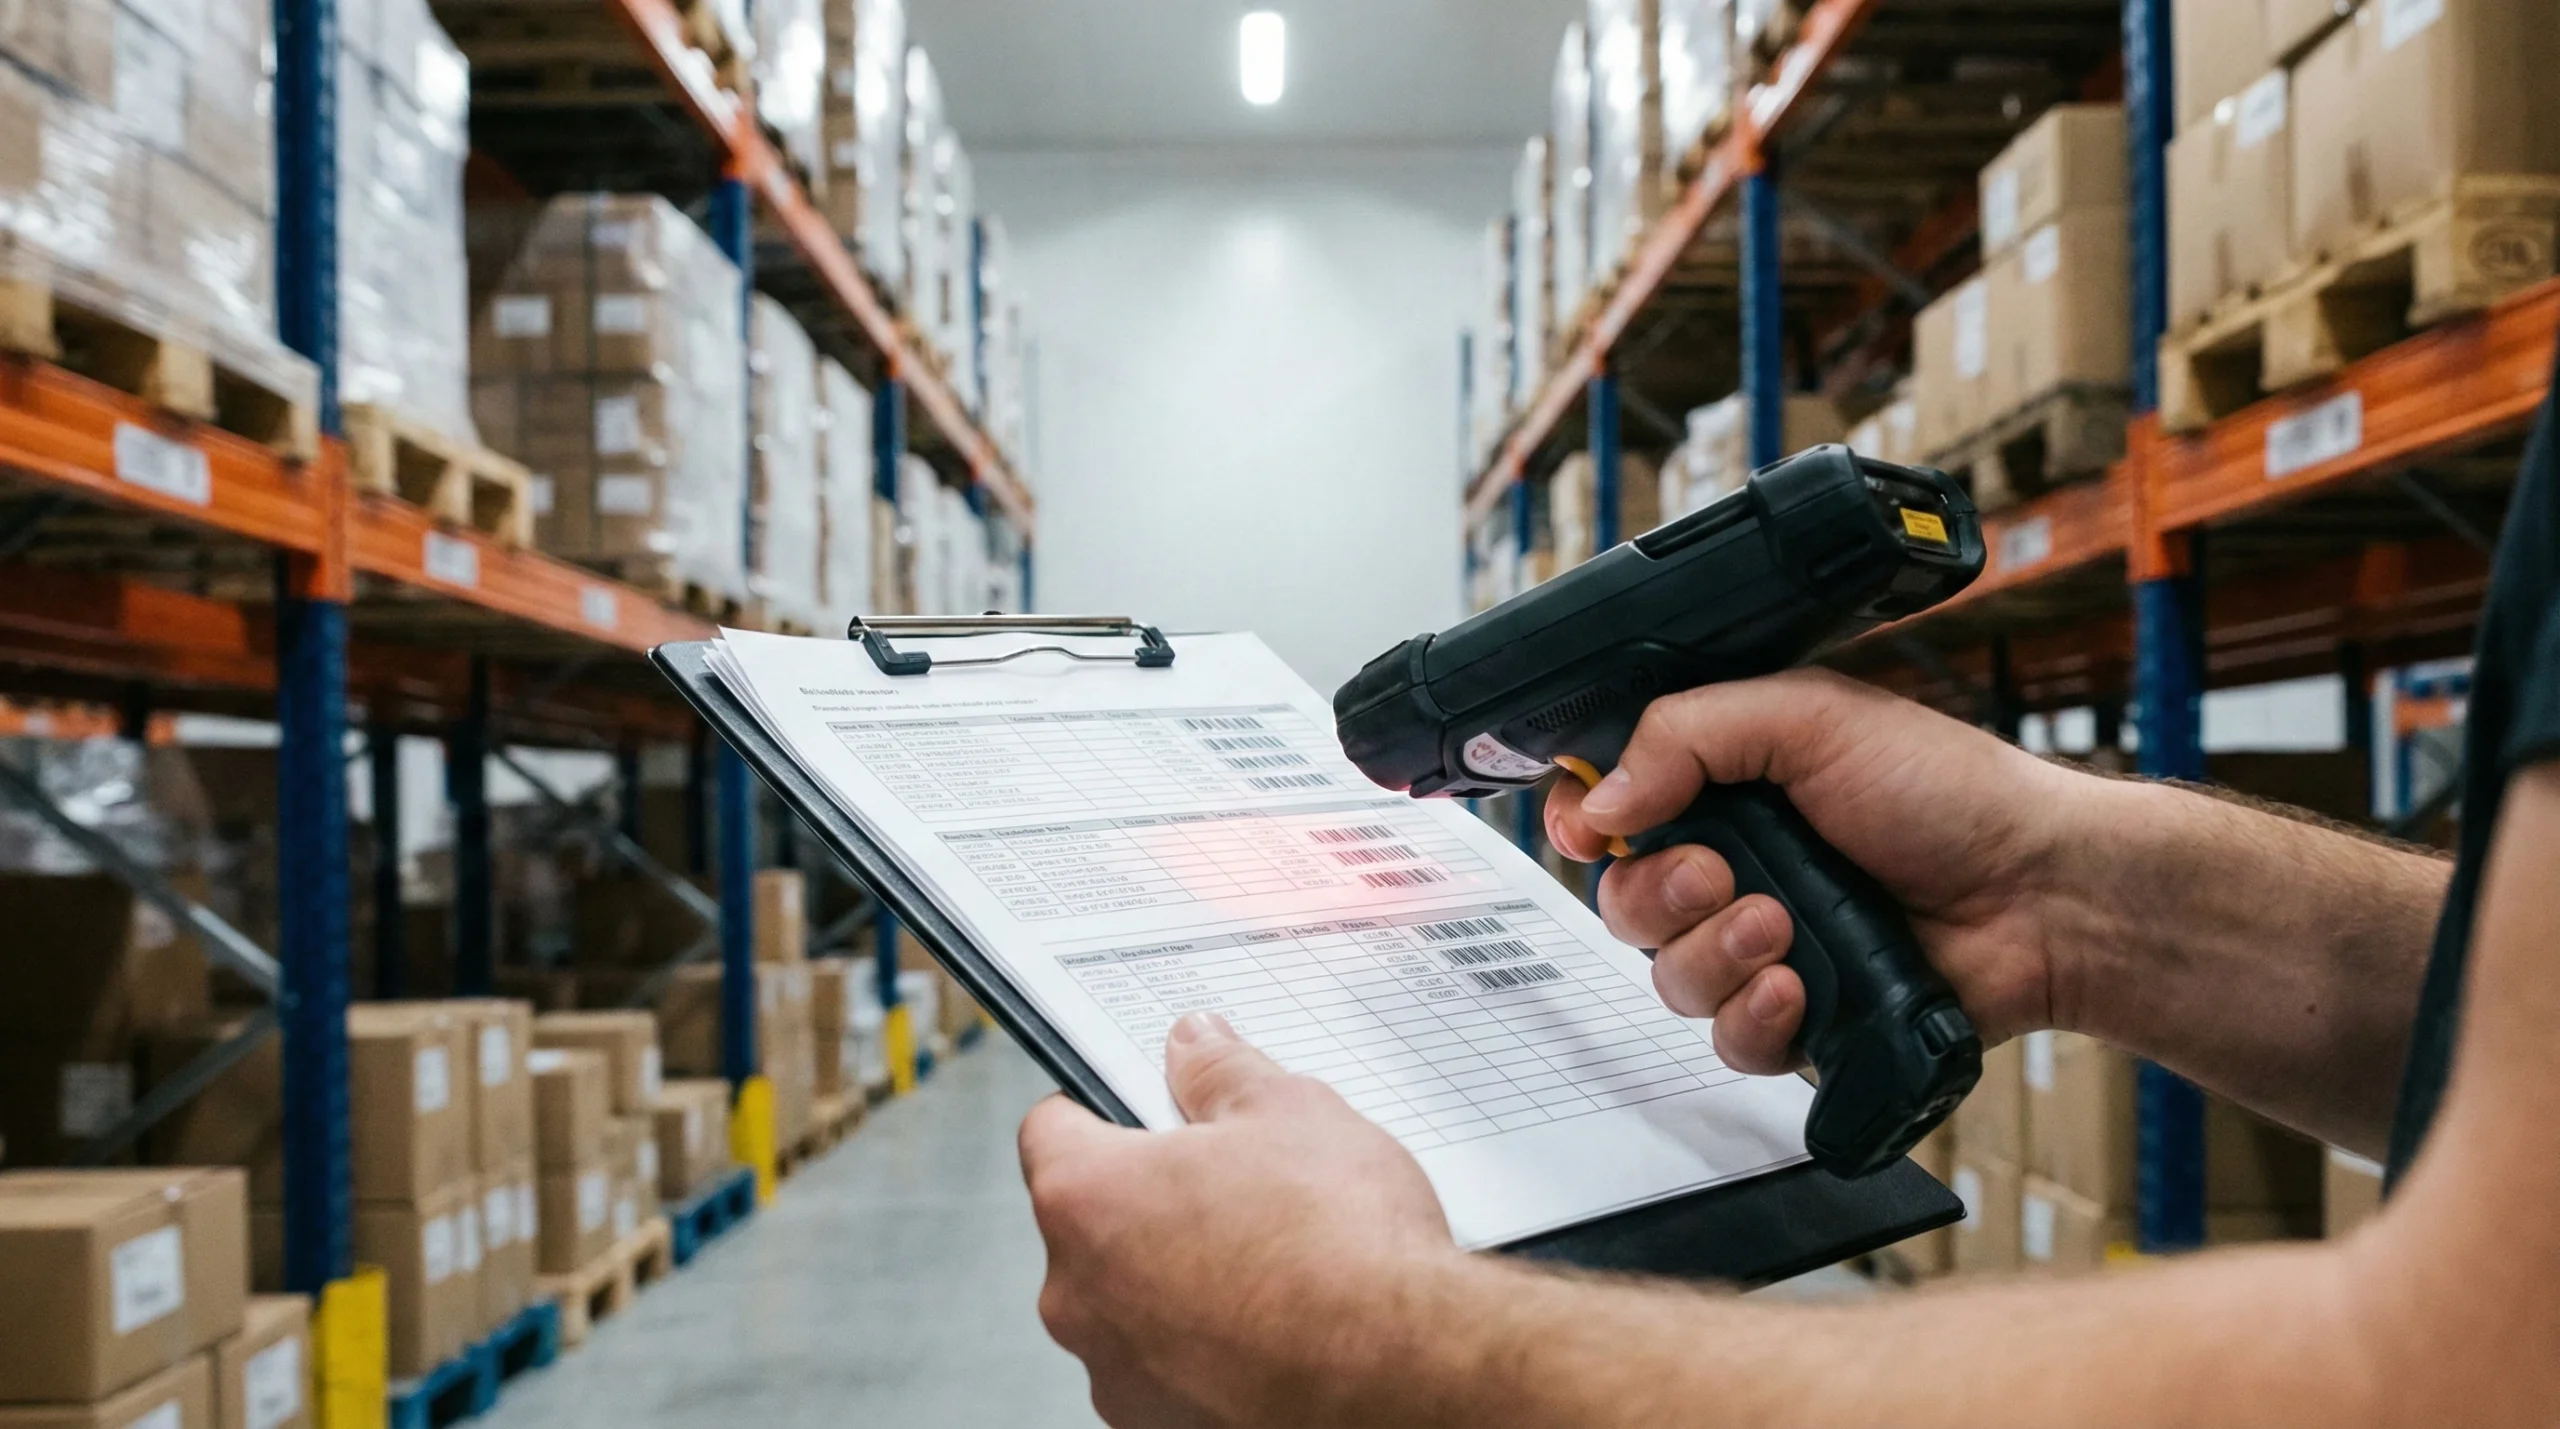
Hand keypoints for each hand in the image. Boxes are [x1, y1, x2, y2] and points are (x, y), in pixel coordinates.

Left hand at [1019, 1013, 1458, 1426]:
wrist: (1404, 1372)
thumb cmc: (1341, 1244)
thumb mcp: (1290, 1110)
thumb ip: (1221, 1071)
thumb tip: (1193, 1044)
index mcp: (1086, 1200)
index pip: (1052, 1130)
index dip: (1105, 1109)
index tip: (1153, 1110)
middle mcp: (1079, 1297)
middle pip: (1095, 1223)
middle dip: (1155, 1200)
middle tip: (1238, 1185)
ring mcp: (1117, 1375)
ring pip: (1133, 1302)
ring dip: (1182, 1279)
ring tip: (1274, 1264)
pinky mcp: (1162, 1428)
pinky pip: (1172, 1368)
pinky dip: (1211, 1348)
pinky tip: (1281, 1328)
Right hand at [1547, 668, 2084, 1073]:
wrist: (2042, 895)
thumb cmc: (1950, 792)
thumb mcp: (1809, 717)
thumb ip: (1687, 735)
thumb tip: (1600, 797)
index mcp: (1729, 788)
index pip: (1614, 810)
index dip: (1582, 824)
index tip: (1586, 830)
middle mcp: (1738, 870)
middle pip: (1625, 903)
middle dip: (1661, 895)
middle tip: (1723, 876)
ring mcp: (1766, 950)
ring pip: (1669, 979)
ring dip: (1716, 954)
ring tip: (1785, 930)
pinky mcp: (1800, 1022)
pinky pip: (1728, 1043)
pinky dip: (1755, 1017)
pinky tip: (1801, 987)